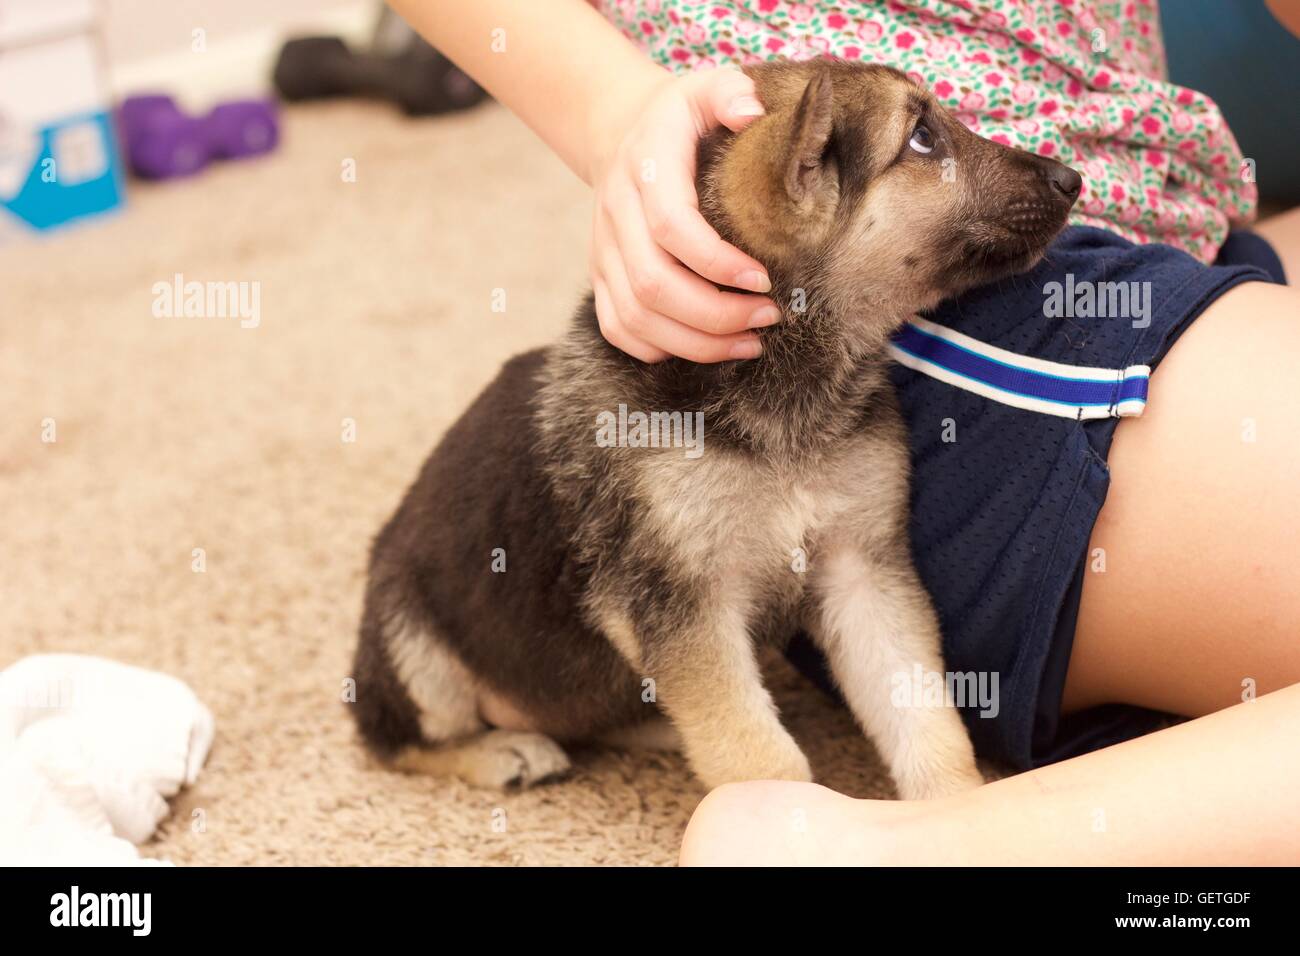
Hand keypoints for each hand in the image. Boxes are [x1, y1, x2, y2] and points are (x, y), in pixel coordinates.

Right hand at [587, 68, 778, 362]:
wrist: (621, 133)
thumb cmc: (681, 119)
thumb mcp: (706, 87)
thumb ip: (731, 91)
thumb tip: (751, 113)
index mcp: (645, 167)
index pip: (672, 227)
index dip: (717, 262)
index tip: (764, 279)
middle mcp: (615, 214)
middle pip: (654, 285)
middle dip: (716, 315)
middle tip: (767, 317)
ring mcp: (602, 251)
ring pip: (637, 317)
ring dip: (696, 342)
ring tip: (749, 343)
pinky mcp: (600, 276)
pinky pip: (618, 329)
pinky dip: (660, 349)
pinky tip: (705, 347)